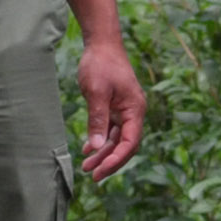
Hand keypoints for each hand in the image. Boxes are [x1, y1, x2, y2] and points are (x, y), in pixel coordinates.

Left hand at [76, 37, 145, 179]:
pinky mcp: (114, 107)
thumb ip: (97, 120)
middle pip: (124, 145)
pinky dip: (99, 140)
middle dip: (109, 161)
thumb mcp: (96, 92)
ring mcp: (124, 111)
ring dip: (102, 153)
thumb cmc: (101, 64)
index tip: (100, 171)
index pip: (129, 143)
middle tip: (92, 176)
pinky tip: (87, 150)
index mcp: (135, 110)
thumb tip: (95, 147)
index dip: (116, 159)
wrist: (101, 44)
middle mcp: (133, 113)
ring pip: (115, 139)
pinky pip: (109, 130)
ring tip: (86, 166)